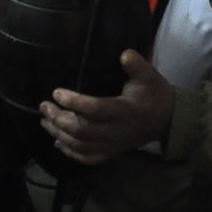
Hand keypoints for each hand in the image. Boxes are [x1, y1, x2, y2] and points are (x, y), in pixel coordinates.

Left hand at [38, 50, 174, 164]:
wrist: (167, 120)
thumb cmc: (154, 94)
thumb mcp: (150, 76)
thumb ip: (138, 65)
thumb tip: (124, 54)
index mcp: (125, 111)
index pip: (95, 110)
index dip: (74, 102)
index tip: (56, 92)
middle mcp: (116, 131)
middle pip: (82, 131)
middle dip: (59, 119)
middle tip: (44, 106)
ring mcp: (113, 145)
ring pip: (81, 145)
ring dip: (59, 134)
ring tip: (45, 120)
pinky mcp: (112, 152)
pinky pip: (88, 158)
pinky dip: (71, 153)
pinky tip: (58, 143)